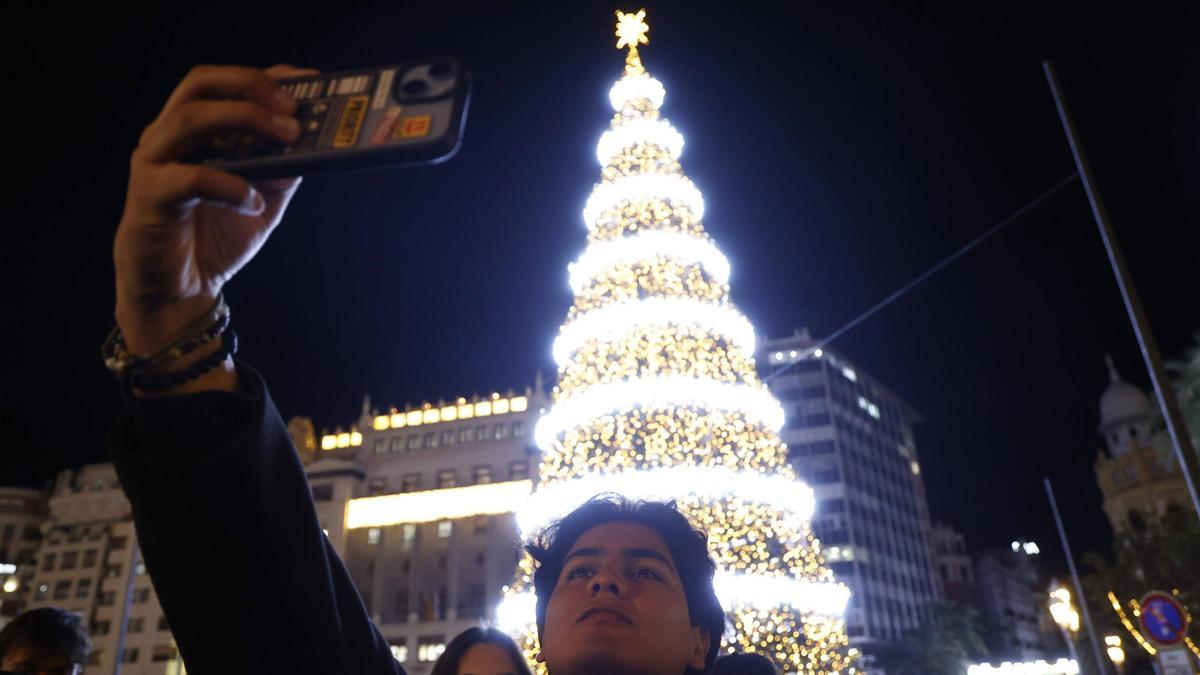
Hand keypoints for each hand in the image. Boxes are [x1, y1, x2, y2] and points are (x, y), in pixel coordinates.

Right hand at [113, 64, 317, 391]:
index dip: (266, 77)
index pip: (224, 84)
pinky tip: (253, 203)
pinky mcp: (149, 196)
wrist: (180, 292)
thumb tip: (314, 143)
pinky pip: (190, 178)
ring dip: (244, 122)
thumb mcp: (262, 200)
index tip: (309, 81)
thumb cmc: (213, 239)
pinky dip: (230, 185)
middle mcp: (168, 137)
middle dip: (250, 87)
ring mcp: (153, 163)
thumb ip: (281, 171)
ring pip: (190, 119)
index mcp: (193, 131)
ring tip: (286, 140)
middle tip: (293, 109)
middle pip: (200, 84)